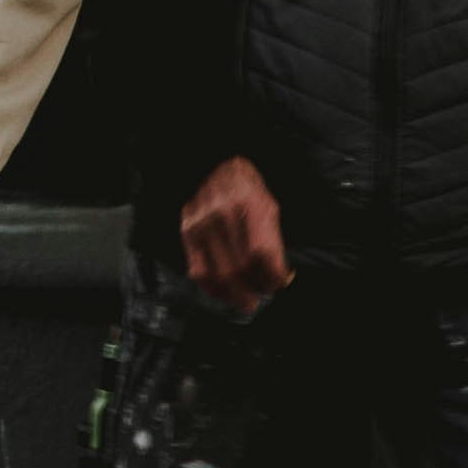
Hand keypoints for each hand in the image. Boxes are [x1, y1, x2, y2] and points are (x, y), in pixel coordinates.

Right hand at [179, 158, 290, 315]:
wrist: (211, 165)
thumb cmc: (246, 188)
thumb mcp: (268, 206)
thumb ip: (272, 241)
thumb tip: (279, 277)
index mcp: (248, 204)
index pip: (260, 253)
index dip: (272, 275)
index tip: (279, 283)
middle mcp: (221, 215)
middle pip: (240, 267)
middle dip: (255, 288)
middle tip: (262, 296)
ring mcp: (201, 225)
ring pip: (218, 275)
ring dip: (235, 295)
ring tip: (245, 301)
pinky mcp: (187, 233)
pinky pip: (198, 271)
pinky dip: (213, 288)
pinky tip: (223, 292)